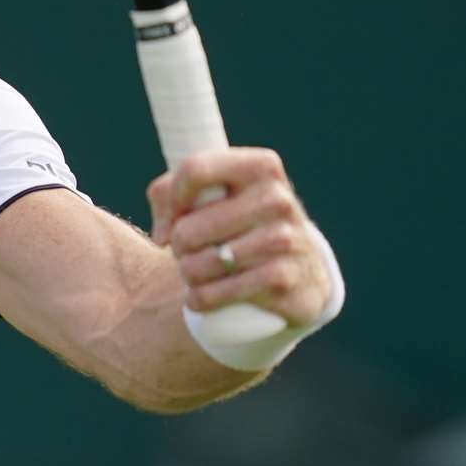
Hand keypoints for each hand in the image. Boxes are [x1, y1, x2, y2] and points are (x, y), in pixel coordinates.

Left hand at [147, 148, 332, 326]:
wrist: (303, 268)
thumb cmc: (241, 221)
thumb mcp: (214, 193)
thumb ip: (170, 192)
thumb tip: (162, 235)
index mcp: (261, 166)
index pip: (194, 170)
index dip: (173, 198)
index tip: (178, 214)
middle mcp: (277, 199)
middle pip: (188, 230)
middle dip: (179, 245)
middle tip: (191, 248)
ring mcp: (284, 240)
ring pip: (197, 266)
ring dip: (188, 274)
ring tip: (200, 270)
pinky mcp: (282, 280)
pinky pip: (212, 294)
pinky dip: (198, 299)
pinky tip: (203, 295)